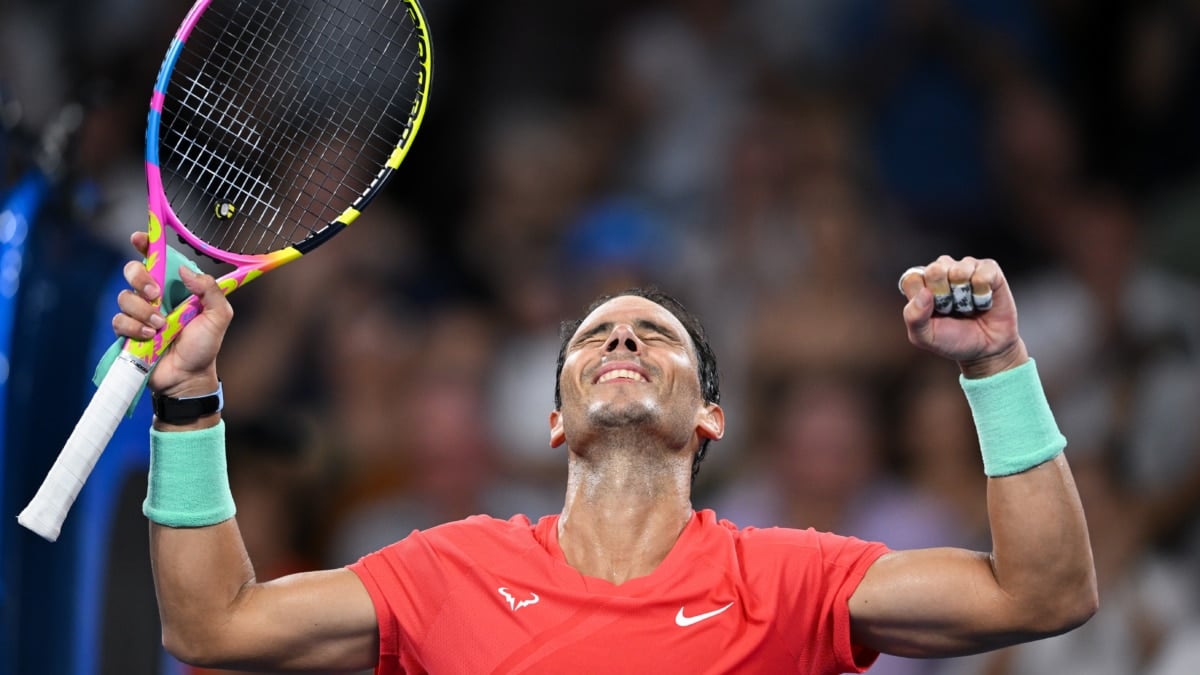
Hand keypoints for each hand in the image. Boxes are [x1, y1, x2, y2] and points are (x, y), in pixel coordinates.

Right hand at [112, 232, 232, 396]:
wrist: (189, 377)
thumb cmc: (204, 346)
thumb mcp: (219, 316)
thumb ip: (210, 290)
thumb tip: (185, 271)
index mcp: (175, 288)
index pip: (156, 259)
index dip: (145, 245)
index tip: (139, 238)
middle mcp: (154, 297)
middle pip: (132, 271)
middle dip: (140, 278)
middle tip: (156, 293)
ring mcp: (139, 314)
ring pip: (124, 297)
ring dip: (143, 311)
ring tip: (161, 327)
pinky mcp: (128, 332)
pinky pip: (120, 320)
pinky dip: (135, 328)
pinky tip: (151, 338)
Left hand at [899, 255, 1027, 377]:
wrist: (986, 350)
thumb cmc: (952, 340)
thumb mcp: (925, 337)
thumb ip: (914, 317)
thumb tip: (924, 292)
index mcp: (920, 284)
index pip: (912, 278)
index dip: (923, 297)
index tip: (933, 312)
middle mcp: (941, 271)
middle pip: (935, 269)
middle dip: (945, 295)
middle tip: (952, 309)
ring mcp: (965, 267)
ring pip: (961, 270)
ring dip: (966, 295)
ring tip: (969, 306)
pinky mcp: (989, 269)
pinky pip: (984, 272)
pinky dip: (984, 292)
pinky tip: (983, 301)